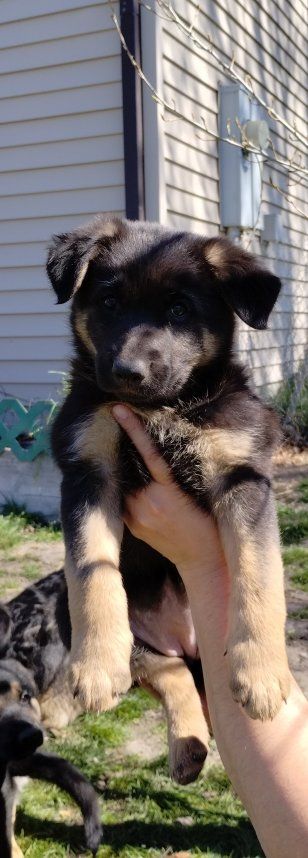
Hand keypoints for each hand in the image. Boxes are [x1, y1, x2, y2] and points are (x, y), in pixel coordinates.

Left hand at [112, 405, 223, 576]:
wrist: (203, 561)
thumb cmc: (212, 522)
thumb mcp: (204, 492)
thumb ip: (186, 470)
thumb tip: (177, 442)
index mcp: (168, 493)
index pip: (149, 453)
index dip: (134, 430)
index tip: (119, 410)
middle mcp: (147, 504)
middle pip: (131, 467)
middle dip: (127, 449)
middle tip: (123, 425)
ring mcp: (137, 516)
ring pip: (125, 483)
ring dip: (128, 471)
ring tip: (133, 459)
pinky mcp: (132, 526)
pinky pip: (124, 500)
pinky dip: (129, 488)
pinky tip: (137, 483)